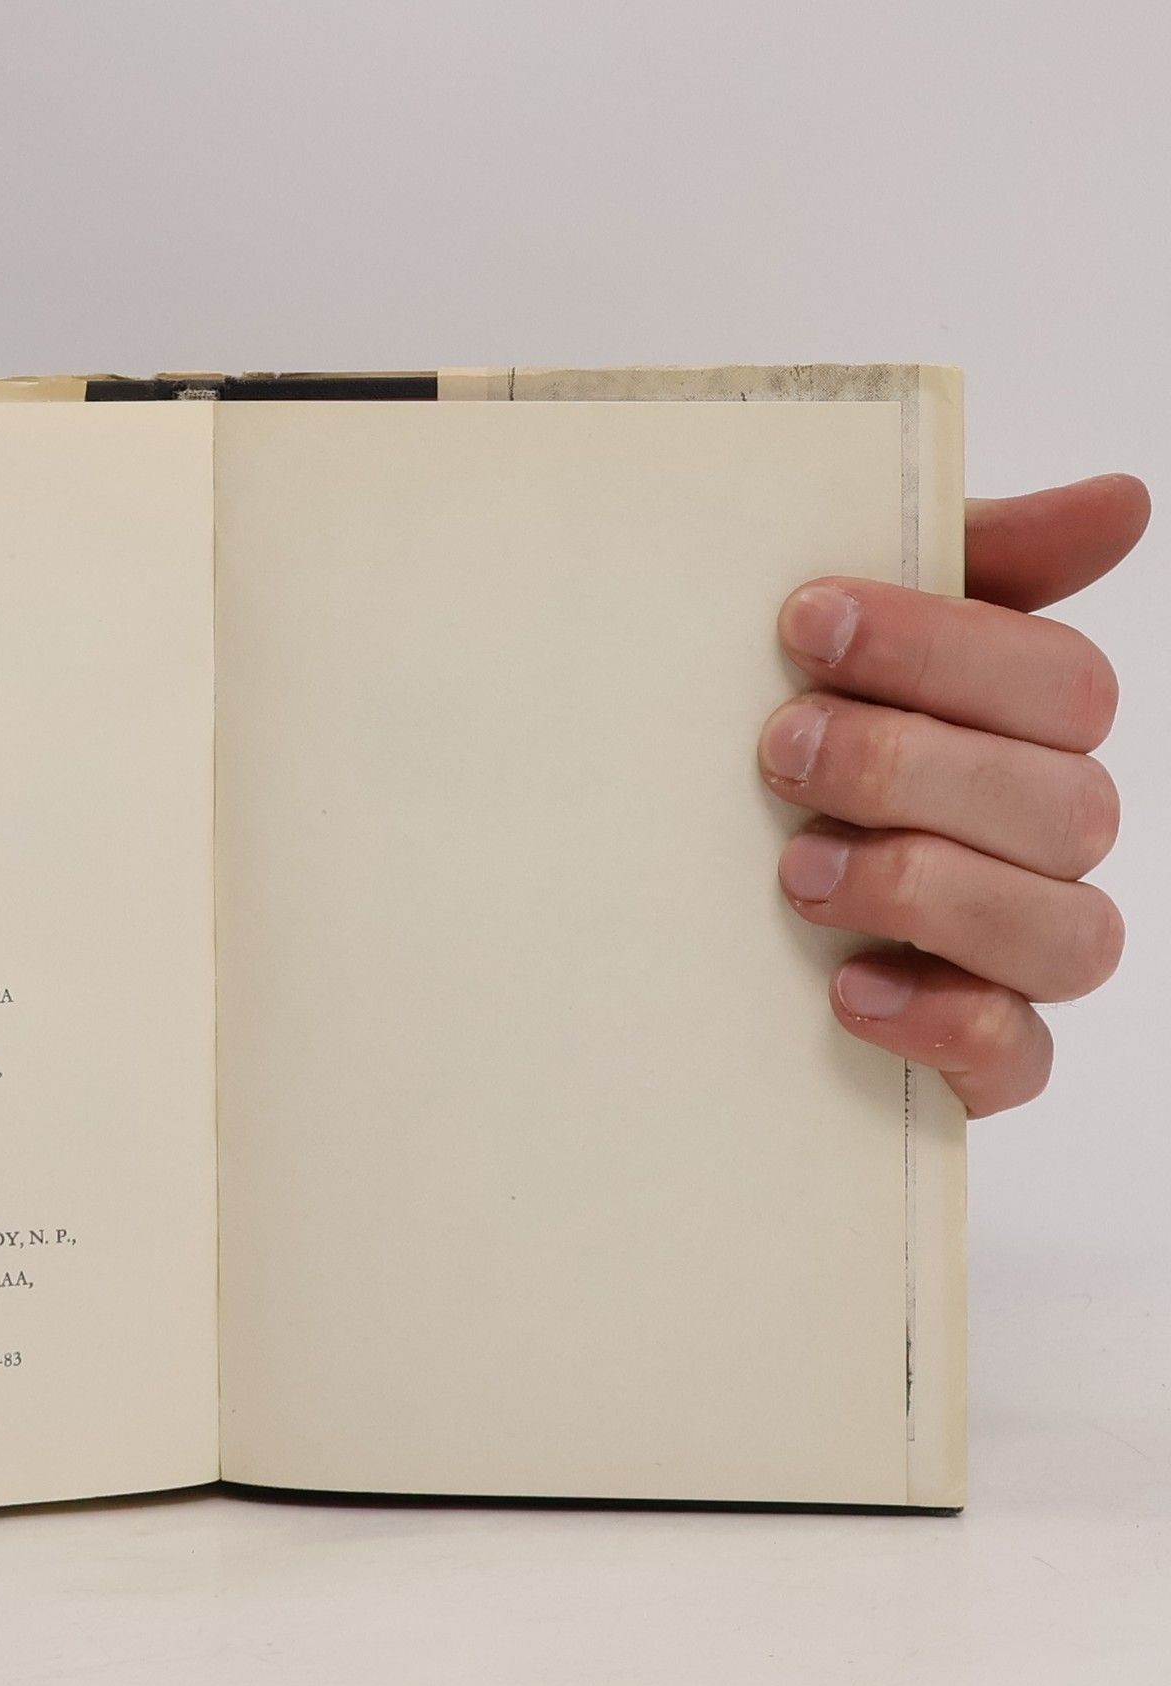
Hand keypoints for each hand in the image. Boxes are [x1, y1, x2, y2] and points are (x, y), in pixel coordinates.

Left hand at [761, 474, 1149, 1115]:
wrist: (687, 907)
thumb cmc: (789, 748)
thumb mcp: (848, 644)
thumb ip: (968, 564)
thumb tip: (1125, 500)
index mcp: (1028, 734)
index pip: (1058, 683)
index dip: (939, 646)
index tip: (805, 622)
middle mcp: (1046, 840)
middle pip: (1063, 804)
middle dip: (909, 766)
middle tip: (780, 750)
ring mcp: (1019, 953)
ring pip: (1066, 934)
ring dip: (926, 890)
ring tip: (796, 871)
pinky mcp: (979, 1053)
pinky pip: (1018, 1057)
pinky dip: (942, 1023)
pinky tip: (847, 991)